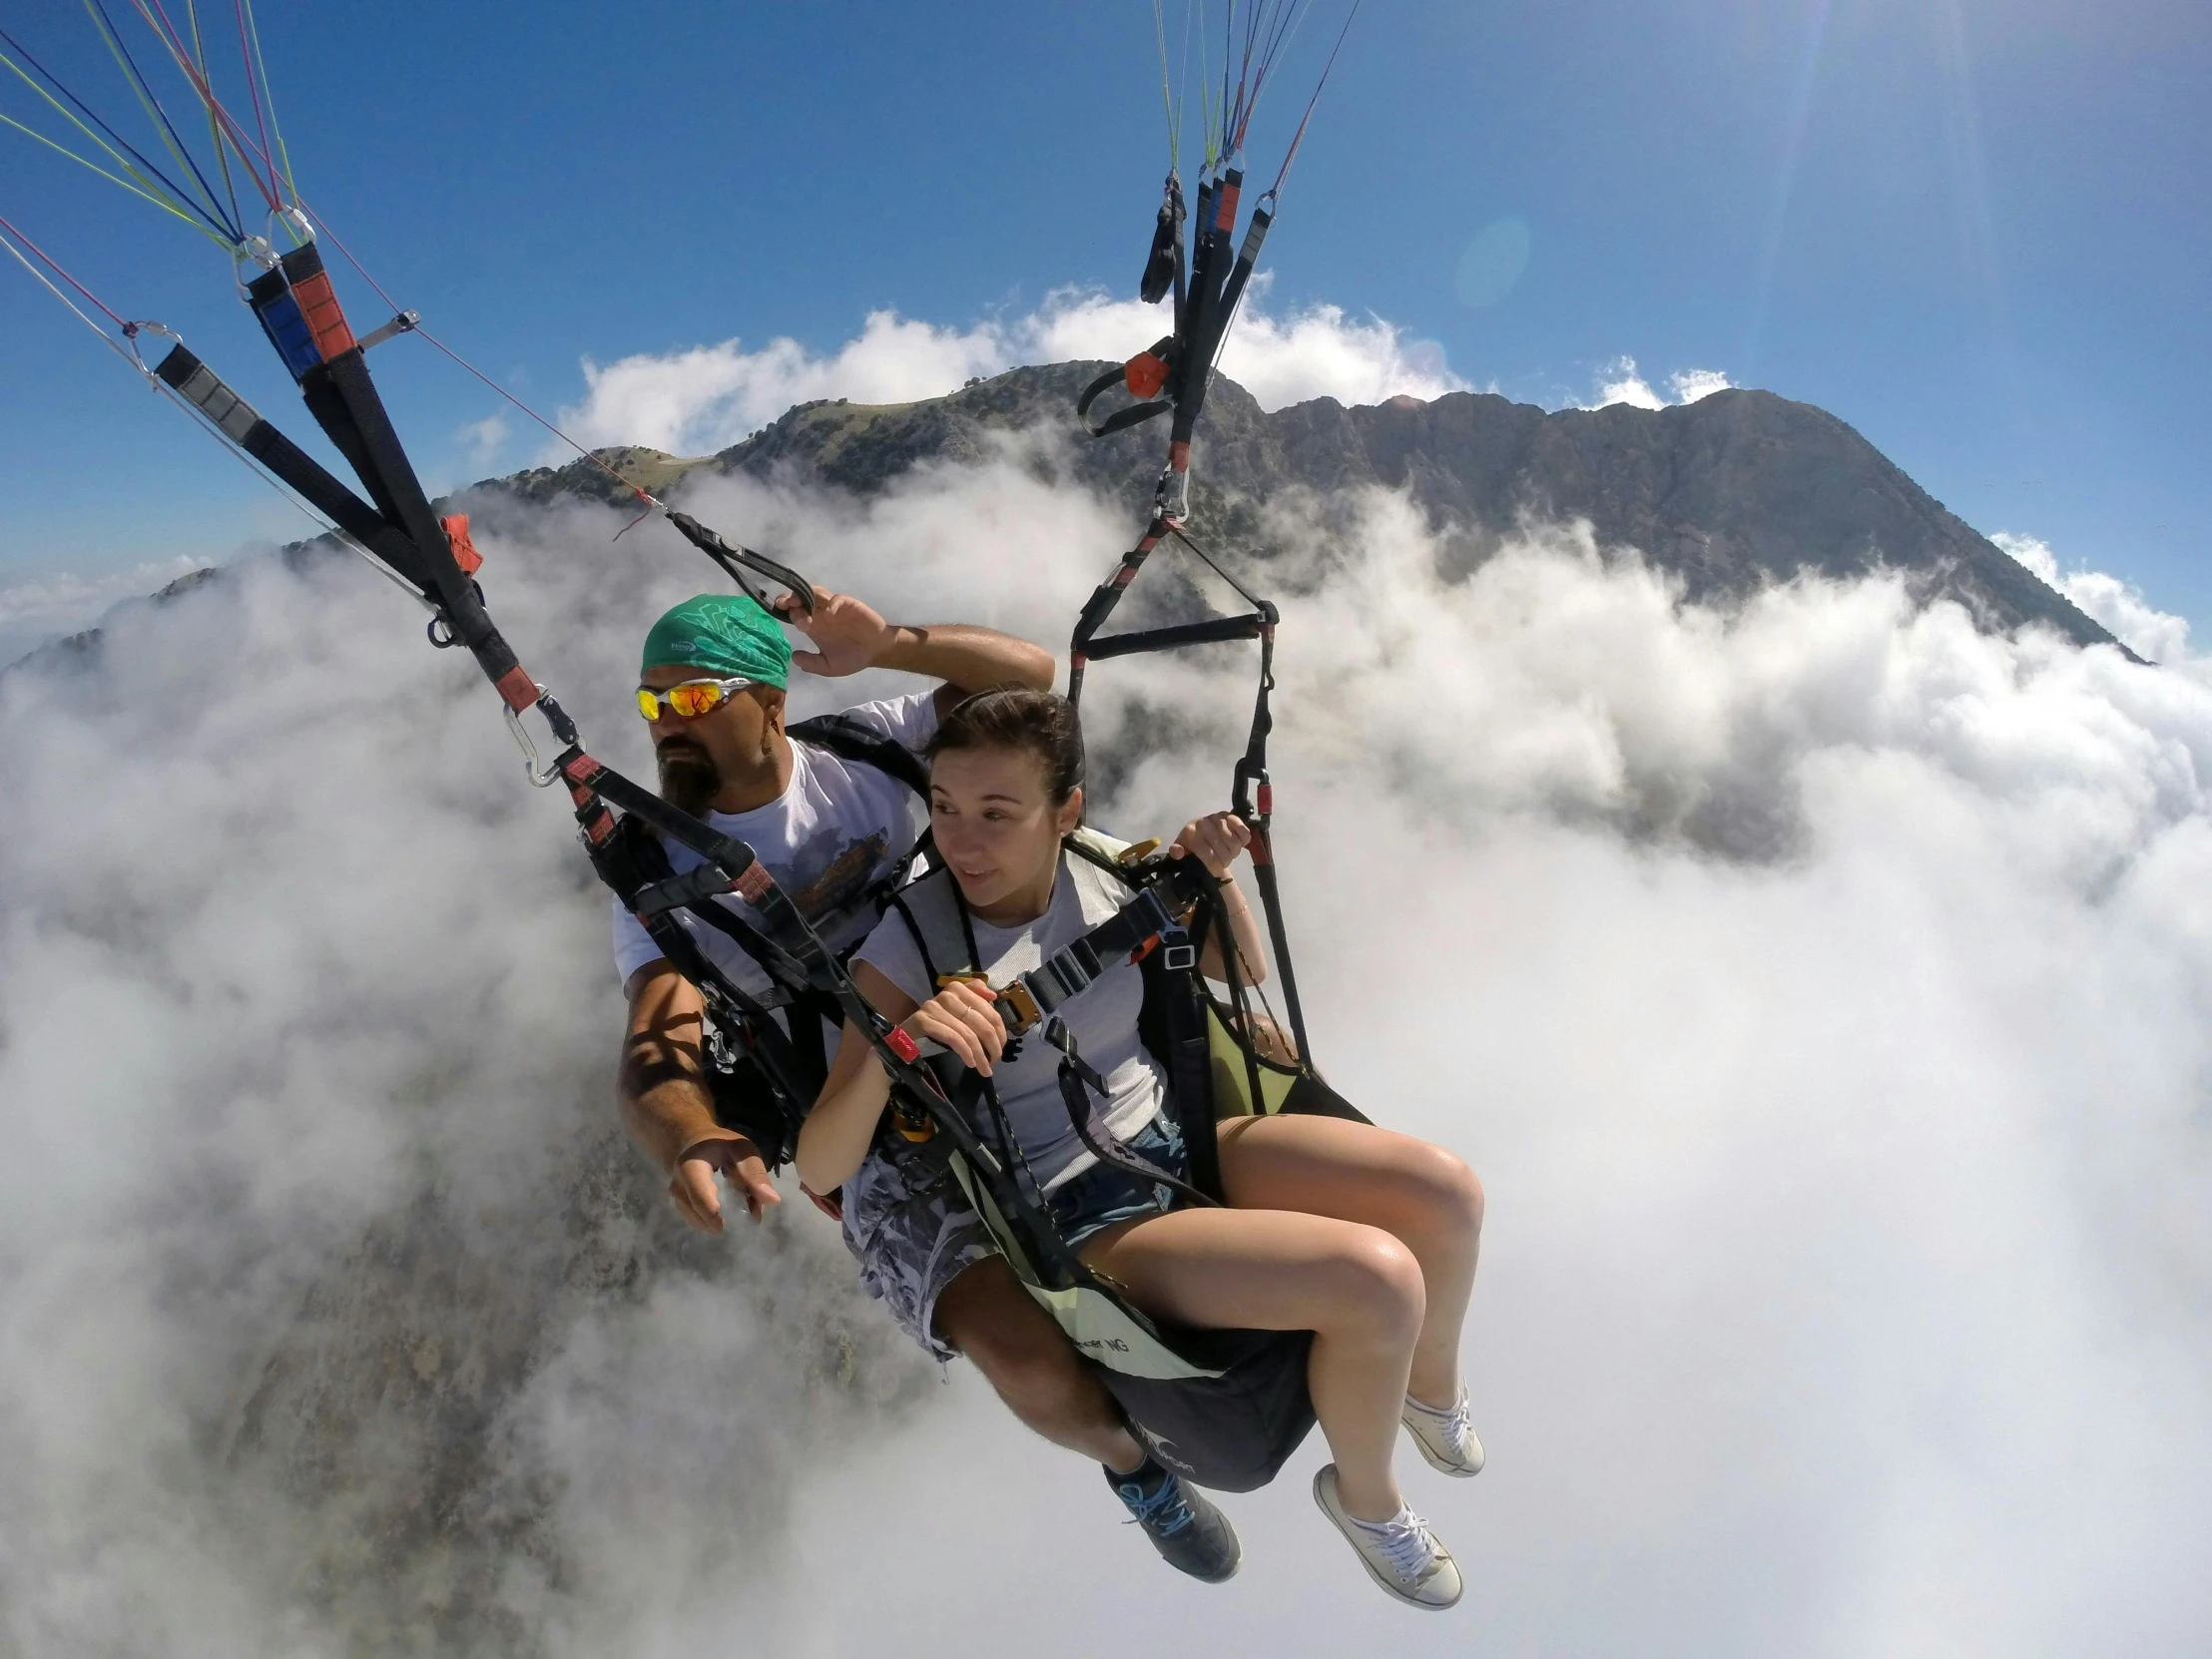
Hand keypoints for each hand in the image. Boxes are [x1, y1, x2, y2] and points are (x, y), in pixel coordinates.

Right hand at [669, 1135, 779, 1232]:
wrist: (692, 1143)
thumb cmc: (719, 1145)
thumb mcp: (742, 1149)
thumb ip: (755, 1173)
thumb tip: (772, 1200)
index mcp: (690, 1168)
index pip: (700, 1198)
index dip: (717, 1215)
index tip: (739, 1222)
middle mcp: (677, 1187)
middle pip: (700, 1214)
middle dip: (727, 1219)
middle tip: (751, 1213)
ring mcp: (676, 1200)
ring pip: (701, 1222)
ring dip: (723, 1220)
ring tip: (743, 1205)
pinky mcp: (681, 1209)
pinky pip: (700, 1222)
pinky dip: (717, 1220)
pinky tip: (731, 1209)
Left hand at [774, 586, 897, 677]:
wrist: (877, 651)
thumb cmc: (853, 657)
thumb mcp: (829, 667)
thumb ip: (812, 663)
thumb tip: (793, 657)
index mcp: (814, 626)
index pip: (795, 613)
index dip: (789, 614)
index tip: (789, 621)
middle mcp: (821, 614)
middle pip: (801, 599)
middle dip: (791, 600)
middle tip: (786, 605)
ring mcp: (834, 608)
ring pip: (816, 593)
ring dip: (806, 596)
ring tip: (799, 602)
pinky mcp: (849, 605)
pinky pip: (837, 599)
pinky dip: (831, 603)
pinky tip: (829, 613)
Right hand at [903, 979, 1006, 1075]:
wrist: (904, 1037)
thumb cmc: (937, 1026)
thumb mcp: (958, 1013)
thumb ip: (975, 1001)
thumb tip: (994, 997)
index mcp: (958, 989)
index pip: (988, 1009)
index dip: (999, 1030)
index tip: (1002, 1046)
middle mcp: (947, 994)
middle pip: (981, 1022)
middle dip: (993, 1044)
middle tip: (996, 1060)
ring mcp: (933, 1007)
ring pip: (968, 1033)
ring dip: (980, 1055)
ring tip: (986, 1069)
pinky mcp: (924, 1021)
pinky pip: (953, 1038)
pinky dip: (966, 1053)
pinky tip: (971, 1063)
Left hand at [1168, 811, 1250, 877]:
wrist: (1201, 830)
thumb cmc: (1192, 844)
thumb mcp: (1182, 850)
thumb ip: (1177, 852)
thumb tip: (1177, 852)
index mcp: (1190, 832)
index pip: (1209, 856)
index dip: (1215, 867)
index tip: (1216, 872)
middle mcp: (1204, 822)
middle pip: (1224, 852)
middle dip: (1225, 861)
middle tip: (1223, 863)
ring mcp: (1218, 818)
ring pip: (1234, 843)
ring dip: (1234, 852)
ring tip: (1229, 854)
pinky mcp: (1230, 816)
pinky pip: (1243, 830)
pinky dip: (1243, 839)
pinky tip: (1239, 843)